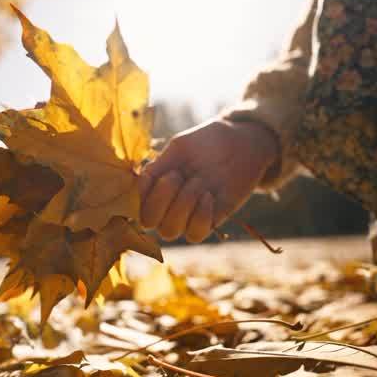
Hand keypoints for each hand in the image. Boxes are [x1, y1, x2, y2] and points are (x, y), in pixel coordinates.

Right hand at [136, 117, 278, 242]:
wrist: (241, 142)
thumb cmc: (206, 142)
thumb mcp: (179, 148)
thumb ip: (157, 167)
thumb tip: (136, 187)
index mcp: (154, 186)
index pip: (135, 205)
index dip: (141, 195)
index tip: (158, 174)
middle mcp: (167, 204)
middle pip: (149, 222)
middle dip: (161, 198)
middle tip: (177, 175)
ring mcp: (188, 214)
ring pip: (170, 231)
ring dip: (182, 206)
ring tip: (198, 183)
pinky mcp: (212, 221)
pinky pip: (196, 234)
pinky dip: (201, 216)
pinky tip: (210, 196)